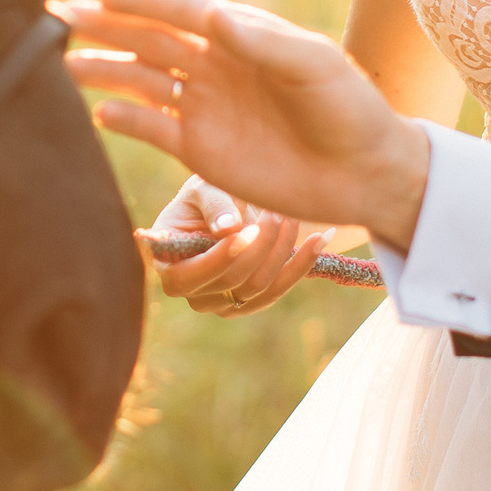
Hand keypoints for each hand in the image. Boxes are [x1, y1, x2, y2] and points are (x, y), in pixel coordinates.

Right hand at [58, 0, 429, 250]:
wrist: (364, 174)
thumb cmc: (348, 109)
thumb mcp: (314, 67)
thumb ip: (264, 43)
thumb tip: (214, 17)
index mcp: (241, 36)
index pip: (181, 10)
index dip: (144, 1)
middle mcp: (215, 65)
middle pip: (149, 40)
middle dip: (105, 28)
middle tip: (58, 19)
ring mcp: (204, 107)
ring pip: (141, 80)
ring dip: (104, 70)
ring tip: (64, 64)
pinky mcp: (201, 150)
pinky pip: (153, 128)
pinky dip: (126, 119)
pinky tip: (100, 113)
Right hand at [138, 176, 330, 317]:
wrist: (228, 205)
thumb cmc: (208, 193)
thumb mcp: (202, 188)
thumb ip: (213, 204)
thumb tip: (227, 229)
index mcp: (169, 265)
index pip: (190, 276)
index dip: (220, 258)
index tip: (247, 229)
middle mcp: (193, 293)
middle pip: (231, 281)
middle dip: (260, 246)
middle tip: (276, 211)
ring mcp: (223, 302)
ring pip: (260, 286)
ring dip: (282, 251)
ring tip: (293, 216)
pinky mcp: (253, 301)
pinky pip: (279, 289)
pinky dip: (302, 264)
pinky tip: (322, 238)